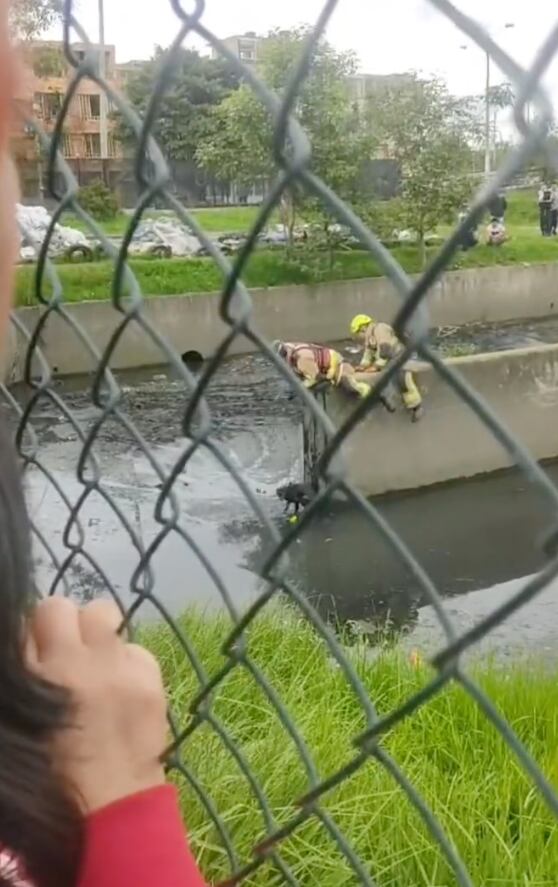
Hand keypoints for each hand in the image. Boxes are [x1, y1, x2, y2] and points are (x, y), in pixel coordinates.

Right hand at [25, 597, 167, 812]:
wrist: (108, 808)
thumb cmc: (54, 774)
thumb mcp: (24, 718)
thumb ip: (27, 675)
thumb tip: (32, 645)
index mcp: (36, 677)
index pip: (25, 621)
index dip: (32, 635)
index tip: (38, 651)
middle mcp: (73, 663)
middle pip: (61, 606)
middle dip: (61, 624)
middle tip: (65, 652)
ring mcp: (116, 667)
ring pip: (103, 612)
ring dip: (96, 632)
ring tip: (96, 662)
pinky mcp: (150, 678)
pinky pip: (136, 647)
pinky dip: (129, 660)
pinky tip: (123, 686)